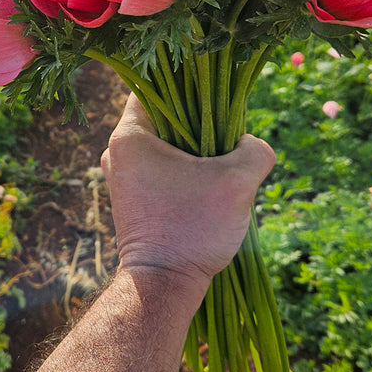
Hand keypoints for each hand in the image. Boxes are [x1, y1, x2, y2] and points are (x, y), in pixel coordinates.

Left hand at [101, 94, 274, 294]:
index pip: (153, 85)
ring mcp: (122, 176)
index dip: (187, 83)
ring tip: (219, 161)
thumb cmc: (192, 230)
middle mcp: (117, 152)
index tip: (214, 92)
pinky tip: (207, 182)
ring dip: (192, 147)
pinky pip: (160, 165)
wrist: (164, 288)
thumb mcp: (238, 183)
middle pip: (161, 115)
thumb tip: (250, 142)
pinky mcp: (132, 196)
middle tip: (224, 132)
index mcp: (129, 137)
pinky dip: (184, 167)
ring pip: (163, 142)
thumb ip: (255, 149)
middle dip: (196, 120)